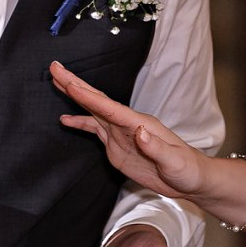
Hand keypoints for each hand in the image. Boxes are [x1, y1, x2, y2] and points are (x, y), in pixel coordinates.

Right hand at [52, 61, 206, 201]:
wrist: (190, 179)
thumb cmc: (186, 168)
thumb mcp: (174, 161)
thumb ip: (156, 147)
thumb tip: (139, 131)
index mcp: (140, 124)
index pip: (110, 108)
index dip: (89, 97)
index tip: (71, 84)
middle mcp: (127, 124)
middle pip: (97, 101)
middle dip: (75, 85)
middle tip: (55, 67)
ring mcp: (120, 134)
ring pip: (93, 111)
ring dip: (75, 97)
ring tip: (56, 82)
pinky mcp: (117, 146)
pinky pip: (94, 130)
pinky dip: (79, 123)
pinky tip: (65, 120)